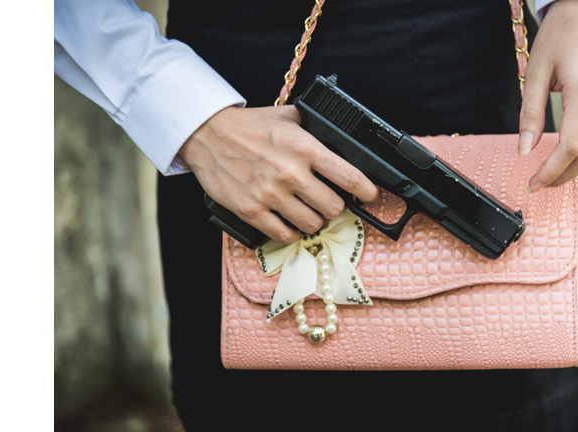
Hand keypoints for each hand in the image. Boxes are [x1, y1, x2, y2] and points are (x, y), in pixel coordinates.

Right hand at [180, 105, 379, 242]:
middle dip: (334, 205)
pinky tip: (288, 220)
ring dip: (313, 219)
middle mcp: (290, 173)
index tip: (370, 196)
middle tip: (327, 200)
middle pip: (334, 207)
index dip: (367, 191)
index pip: (349, 176)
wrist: (207, 135)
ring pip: (312, 224)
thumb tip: (343, 140)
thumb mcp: (288, 117)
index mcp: (304, 147)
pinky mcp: (251, 211)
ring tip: (307, 210)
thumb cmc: (249, 127)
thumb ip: (315, 130)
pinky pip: (285, 234)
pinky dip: (291, 230)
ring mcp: (270, 194)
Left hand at [517, 0, 577, 191]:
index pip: (570, 146)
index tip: (533, 182)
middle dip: (562, 176)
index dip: (550, 170)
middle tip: (539, 183)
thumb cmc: (558, 37)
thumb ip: (530, 113)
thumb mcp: (535, 72)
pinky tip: (571, 157)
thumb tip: (524, 150)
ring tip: (554, 174)